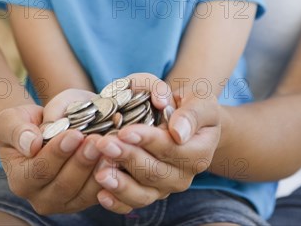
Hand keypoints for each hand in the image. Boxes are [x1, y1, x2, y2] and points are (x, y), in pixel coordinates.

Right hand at [0, 99, 133, 214]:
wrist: (45, 128)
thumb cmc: (26, 123)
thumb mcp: (12, 119)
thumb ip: (17, 130)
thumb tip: (31, 144)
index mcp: (20, 180)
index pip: (39, 170)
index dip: (58, 153)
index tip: (74, 134)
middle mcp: (40, 197)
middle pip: (64, 184)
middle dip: (81, 161)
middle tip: (96, 140)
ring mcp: (64, 202)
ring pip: (84, 192)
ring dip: (98, 169)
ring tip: (109, 147)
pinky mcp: (83, 199)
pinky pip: (98, 193)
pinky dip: (109, 176)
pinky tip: (116, 156)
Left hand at [94, 82, 220, 209]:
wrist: (185, 114)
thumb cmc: (191, 102)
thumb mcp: (198, 98)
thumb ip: (190, 112)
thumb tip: (177, 131)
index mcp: (200, 150)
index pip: (173, 148)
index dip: (148, 141)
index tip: (125, 131)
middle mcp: (184, 174)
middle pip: (155, 171)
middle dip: (127, 157)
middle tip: (104, 144)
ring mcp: (166, 186)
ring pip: (143, 193)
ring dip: (120, 183)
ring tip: (100, 171)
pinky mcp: (150, 192)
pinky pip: (133, 203)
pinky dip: (117, 201)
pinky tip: (102, 194)